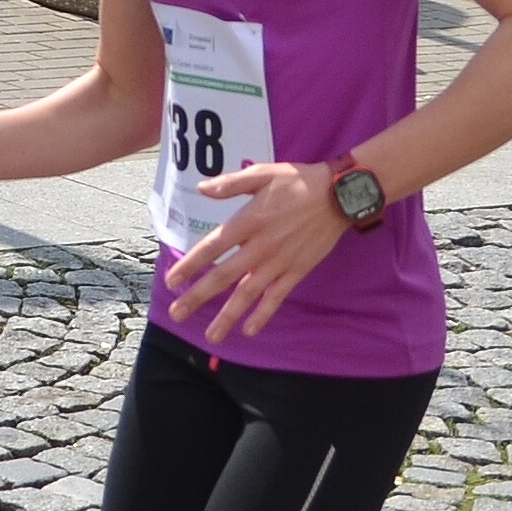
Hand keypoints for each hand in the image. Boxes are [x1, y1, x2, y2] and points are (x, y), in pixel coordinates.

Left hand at [158, 160, 348, 348]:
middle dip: (198, 297)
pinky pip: (277, 298)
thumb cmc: (298, 181)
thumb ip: (230, 184)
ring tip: (211, 336)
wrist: (339, 195)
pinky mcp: (297, 271)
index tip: (171, 281)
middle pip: (224, 276)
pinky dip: (263, 315)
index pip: (212, 247)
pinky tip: (249, 331)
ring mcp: (279, 262)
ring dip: (228, 316)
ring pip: (248, 294)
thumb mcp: (262, 174)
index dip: (191, 265)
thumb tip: (201, 189)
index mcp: (248, 221)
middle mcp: (260, 246)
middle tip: (177, 314)